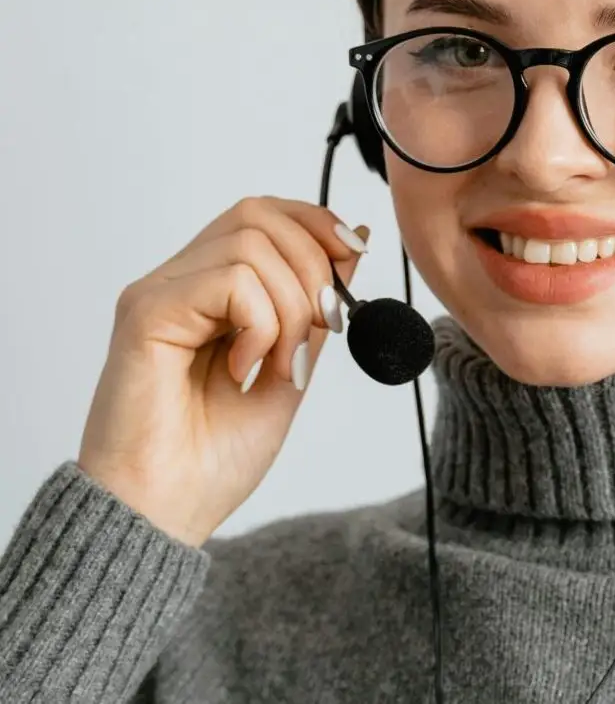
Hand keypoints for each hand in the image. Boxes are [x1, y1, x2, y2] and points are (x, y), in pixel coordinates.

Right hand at [77, 196, 368, 546]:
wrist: (163, 516)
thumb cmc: (212, 459)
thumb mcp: (291, 367)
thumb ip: (314, 307)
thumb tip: (352, 241)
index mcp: (209, 291)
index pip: (264, 214)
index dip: (315, 225)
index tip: (351, 262)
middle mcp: (180, 282)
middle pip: (258, 213)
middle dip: (313, 263)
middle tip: (322, 327)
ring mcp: (159, 293)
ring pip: (250, 242)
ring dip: (290, 306)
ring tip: (276, 365)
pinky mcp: (146, 313)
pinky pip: (229, 280)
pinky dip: (260, 323)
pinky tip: (243, 369)